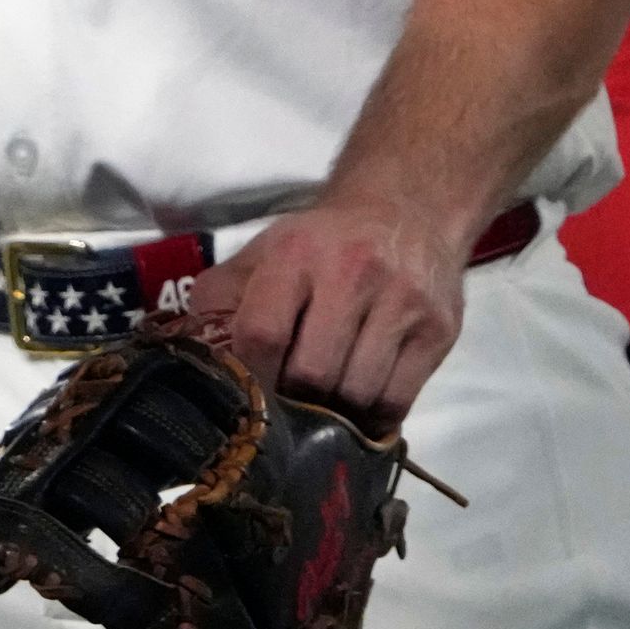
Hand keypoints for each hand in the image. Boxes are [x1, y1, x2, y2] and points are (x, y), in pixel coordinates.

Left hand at [179, 195, 469, 425]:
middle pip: (314, 372)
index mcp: (295, 254)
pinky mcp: (438, 331)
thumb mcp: (268, 249)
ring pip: (358, 392)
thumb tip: (192, 344)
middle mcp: (351, 274)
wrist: (407, 210)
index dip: (252, 375)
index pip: (263, 333)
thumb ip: (224, 292)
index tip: (249, 395)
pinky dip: (374, 418)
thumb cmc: (324, 240)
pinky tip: (359, 413)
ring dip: (336, 416)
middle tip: (289, 412)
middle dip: (295, 402)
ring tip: (323, 415)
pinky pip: (400, 399)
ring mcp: (401, 303)